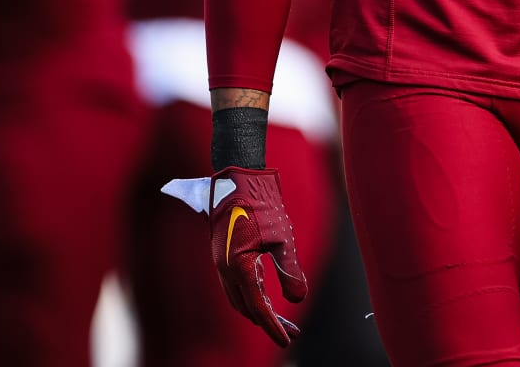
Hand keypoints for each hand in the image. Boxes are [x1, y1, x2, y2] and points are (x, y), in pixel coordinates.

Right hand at [163, 168, 307, 345]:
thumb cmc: (262, 205)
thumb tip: (298, 300)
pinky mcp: (224, 256)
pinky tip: (269, 296)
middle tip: (292, 333)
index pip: (258, 308)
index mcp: (239, 268)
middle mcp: (226, 270)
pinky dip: (253, 295)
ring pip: (240, 298)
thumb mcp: (282, 239)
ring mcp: (222, 264)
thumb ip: (290, 271)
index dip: (273, 327)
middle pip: (247, 308)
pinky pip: (238, 285)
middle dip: (268, 323)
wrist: (237, 180)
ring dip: (260, 311)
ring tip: (284, 320)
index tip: (287, 340)